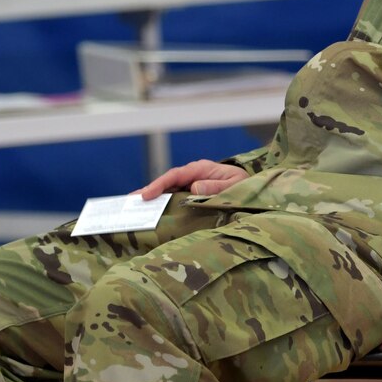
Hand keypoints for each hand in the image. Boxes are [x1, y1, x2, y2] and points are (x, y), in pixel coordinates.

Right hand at [135, 160, 249, 199]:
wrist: (252, 189)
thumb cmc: (245, 185)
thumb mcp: (234, 185)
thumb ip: (216, 186)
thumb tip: (194, 188)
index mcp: (201, 169)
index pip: (175, 175)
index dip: (159, 184)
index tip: (147, 195)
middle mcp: (193, 176)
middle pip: (166, 182)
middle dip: (148, 191)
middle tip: (129, 201)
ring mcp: (191, 185)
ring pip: (168, 191)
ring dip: (153, 199)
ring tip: (135, 208)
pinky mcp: (192, 195)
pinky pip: (175, 199)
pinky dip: (163, 205)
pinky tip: (152, 213)